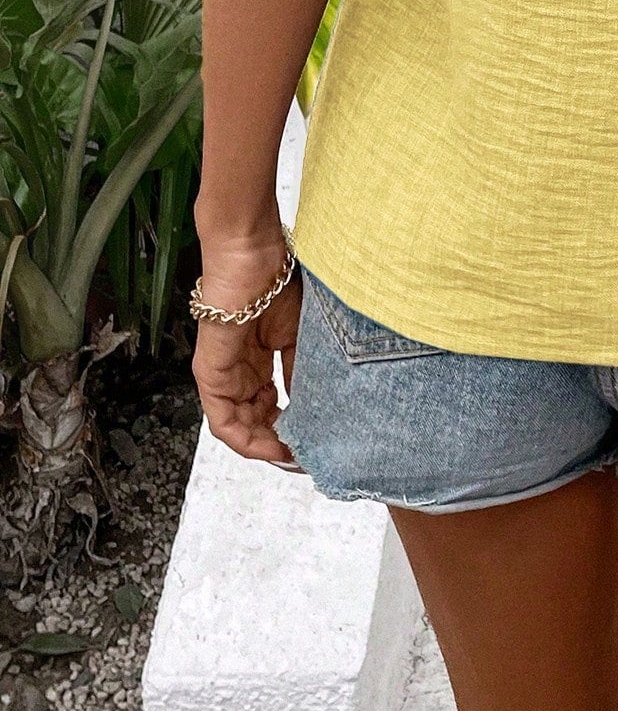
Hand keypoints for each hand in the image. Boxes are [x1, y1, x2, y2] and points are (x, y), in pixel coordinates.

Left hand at [192, 230, 303, 467]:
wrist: (252, 256)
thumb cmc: (276, 282)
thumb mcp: (301, 336)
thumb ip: (299, 373)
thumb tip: (313, 408)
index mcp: (261, 358)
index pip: (274, 404)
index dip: (294, 426)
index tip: (315, 440)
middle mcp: (240, 371)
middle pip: (257, 420)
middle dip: (281, 441)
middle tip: (305, 454)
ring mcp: (223, 374)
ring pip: (240, 426)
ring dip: (265, 445)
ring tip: (292, 454)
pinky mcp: (210, 375)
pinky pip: (222, 420)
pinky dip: (245, 439)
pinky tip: (269, 445)